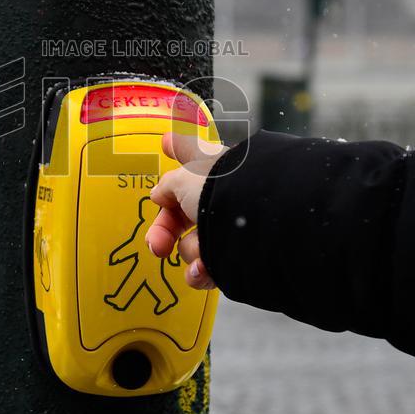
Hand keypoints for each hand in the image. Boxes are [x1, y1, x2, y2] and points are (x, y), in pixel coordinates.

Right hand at [146, 131, 227, 289]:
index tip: (167, 141)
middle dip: (164, 232)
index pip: (193, 158)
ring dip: (190, 252)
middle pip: (182, 217)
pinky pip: (205, 270)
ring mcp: (227, 232)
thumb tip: (159, 193)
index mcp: (214, 174)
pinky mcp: (235, 261)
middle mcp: (221, 200)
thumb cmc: (223, 190)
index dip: (180, 148)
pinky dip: (200, 272)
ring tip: (201, 253)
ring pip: (191, 246)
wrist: (258, 221)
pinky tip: (204, 269)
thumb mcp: (185, 179)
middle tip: (156, 246)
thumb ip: (168, 185)